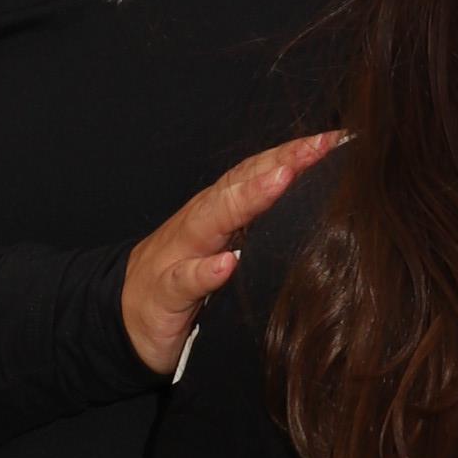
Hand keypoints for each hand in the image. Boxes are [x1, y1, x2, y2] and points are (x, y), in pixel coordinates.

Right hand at [121, 131, 342, 378]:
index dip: (295, 154)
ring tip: (280, 180)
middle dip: (280, 162)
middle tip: (317, 146)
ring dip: (246, 199)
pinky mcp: (165, 294)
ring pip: (212, 219)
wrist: (122, 318)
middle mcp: (200, 224)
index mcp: (218, 212)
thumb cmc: (182, 279)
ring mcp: (179, 255)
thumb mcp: (226, 248)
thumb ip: (259, 227)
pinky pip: (184, 280)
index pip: (259, 173)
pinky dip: (205, 271)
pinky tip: (227, 264)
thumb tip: (315, 210)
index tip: (335, 138)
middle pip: (240, 184)